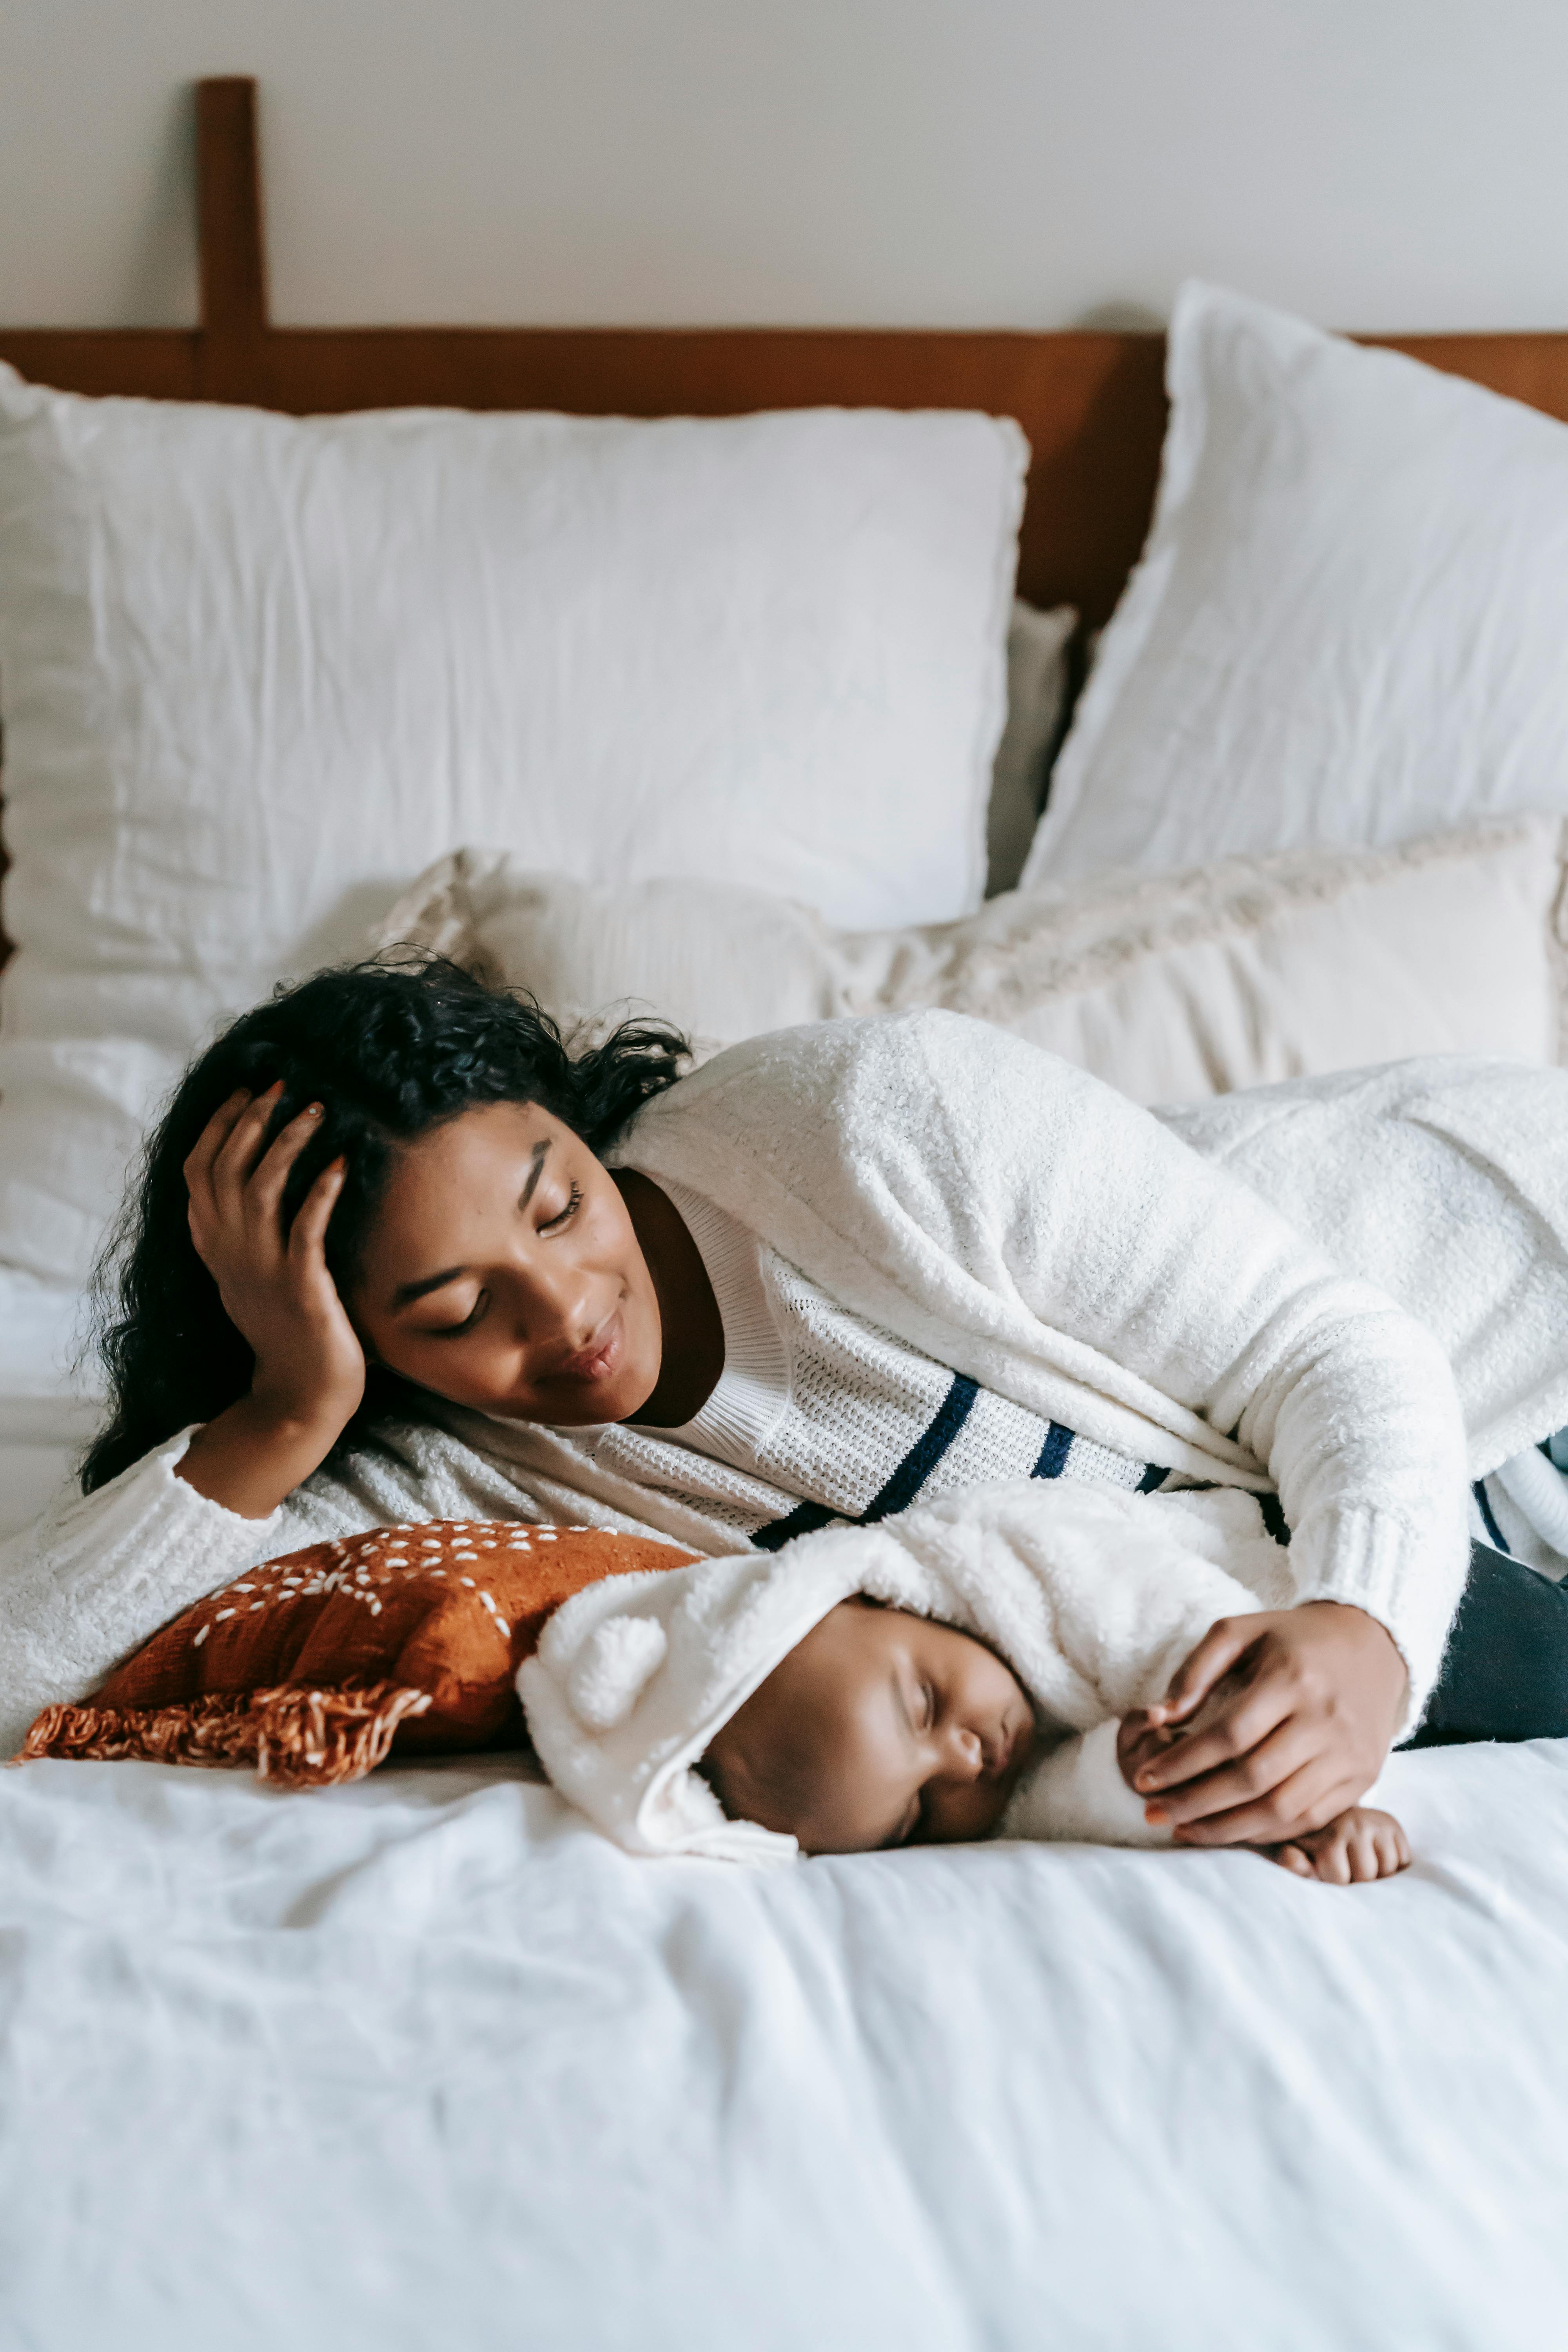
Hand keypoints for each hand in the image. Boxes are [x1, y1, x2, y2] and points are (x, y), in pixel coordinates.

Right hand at [183, 1083, 364, 1435]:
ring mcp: (262, 1272)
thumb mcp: (249, 1278)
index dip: (218, 1126)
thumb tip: (244, 1189)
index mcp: (215, 1249)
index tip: (243, 1091)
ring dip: (286, 1143)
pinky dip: (320, 1192)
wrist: (301, 1398)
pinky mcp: (300, 1288)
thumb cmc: (287, 1333)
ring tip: (315, 1109)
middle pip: (225, 1169)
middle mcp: (231, 1255)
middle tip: (281, 1085)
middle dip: (251, 1120)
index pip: (198, 1172)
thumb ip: (239, 1237)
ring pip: (260, 1189)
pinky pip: (305, 1229)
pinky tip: (339, 1164)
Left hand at [1115, 1602, 1407, 1847]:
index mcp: (1292, 1679)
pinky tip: (1229, 1830)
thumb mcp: (1242, 1631)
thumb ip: (1196, 1668)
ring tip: (1183, 1829)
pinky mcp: (1362, 1778)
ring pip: (1281, 1809)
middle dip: (1195, 1802)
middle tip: (1153, 1813)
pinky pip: (1309, 1819)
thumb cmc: (1294, 1639)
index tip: (1144, 1778)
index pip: (1229, 1735)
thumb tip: (1164, 1714)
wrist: (1373, 1645)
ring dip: (1226, 1828)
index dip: (1182, 1763)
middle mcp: (1325, 1720)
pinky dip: (1265, 1832)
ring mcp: (1348, 1754)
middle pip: (1252, 1779)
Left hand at [1267, 1806, 1410, 1884]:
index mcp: (1325, 1832)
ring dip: (1379, 1874)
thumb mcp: (1297, 1853)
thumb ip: (1292, 1862)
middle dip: (1359, 1881)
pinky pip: (1403, 1859)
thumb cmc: (1312, 1842)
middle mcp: (1351, 1823)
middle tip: (1350, 1869)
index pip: (1340, 1877)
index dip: (1337, 1882)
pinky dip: (1395, 1865)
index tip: (1330, 1872)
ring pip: (1388, 1868)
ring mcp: (1375, 1821)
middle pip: (1367, 1875)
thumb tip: (1291, 1860)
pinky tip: (1378, 1856)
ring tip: (1363, 1863)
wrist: (1335, 1816)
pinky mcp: (1393, 1823)